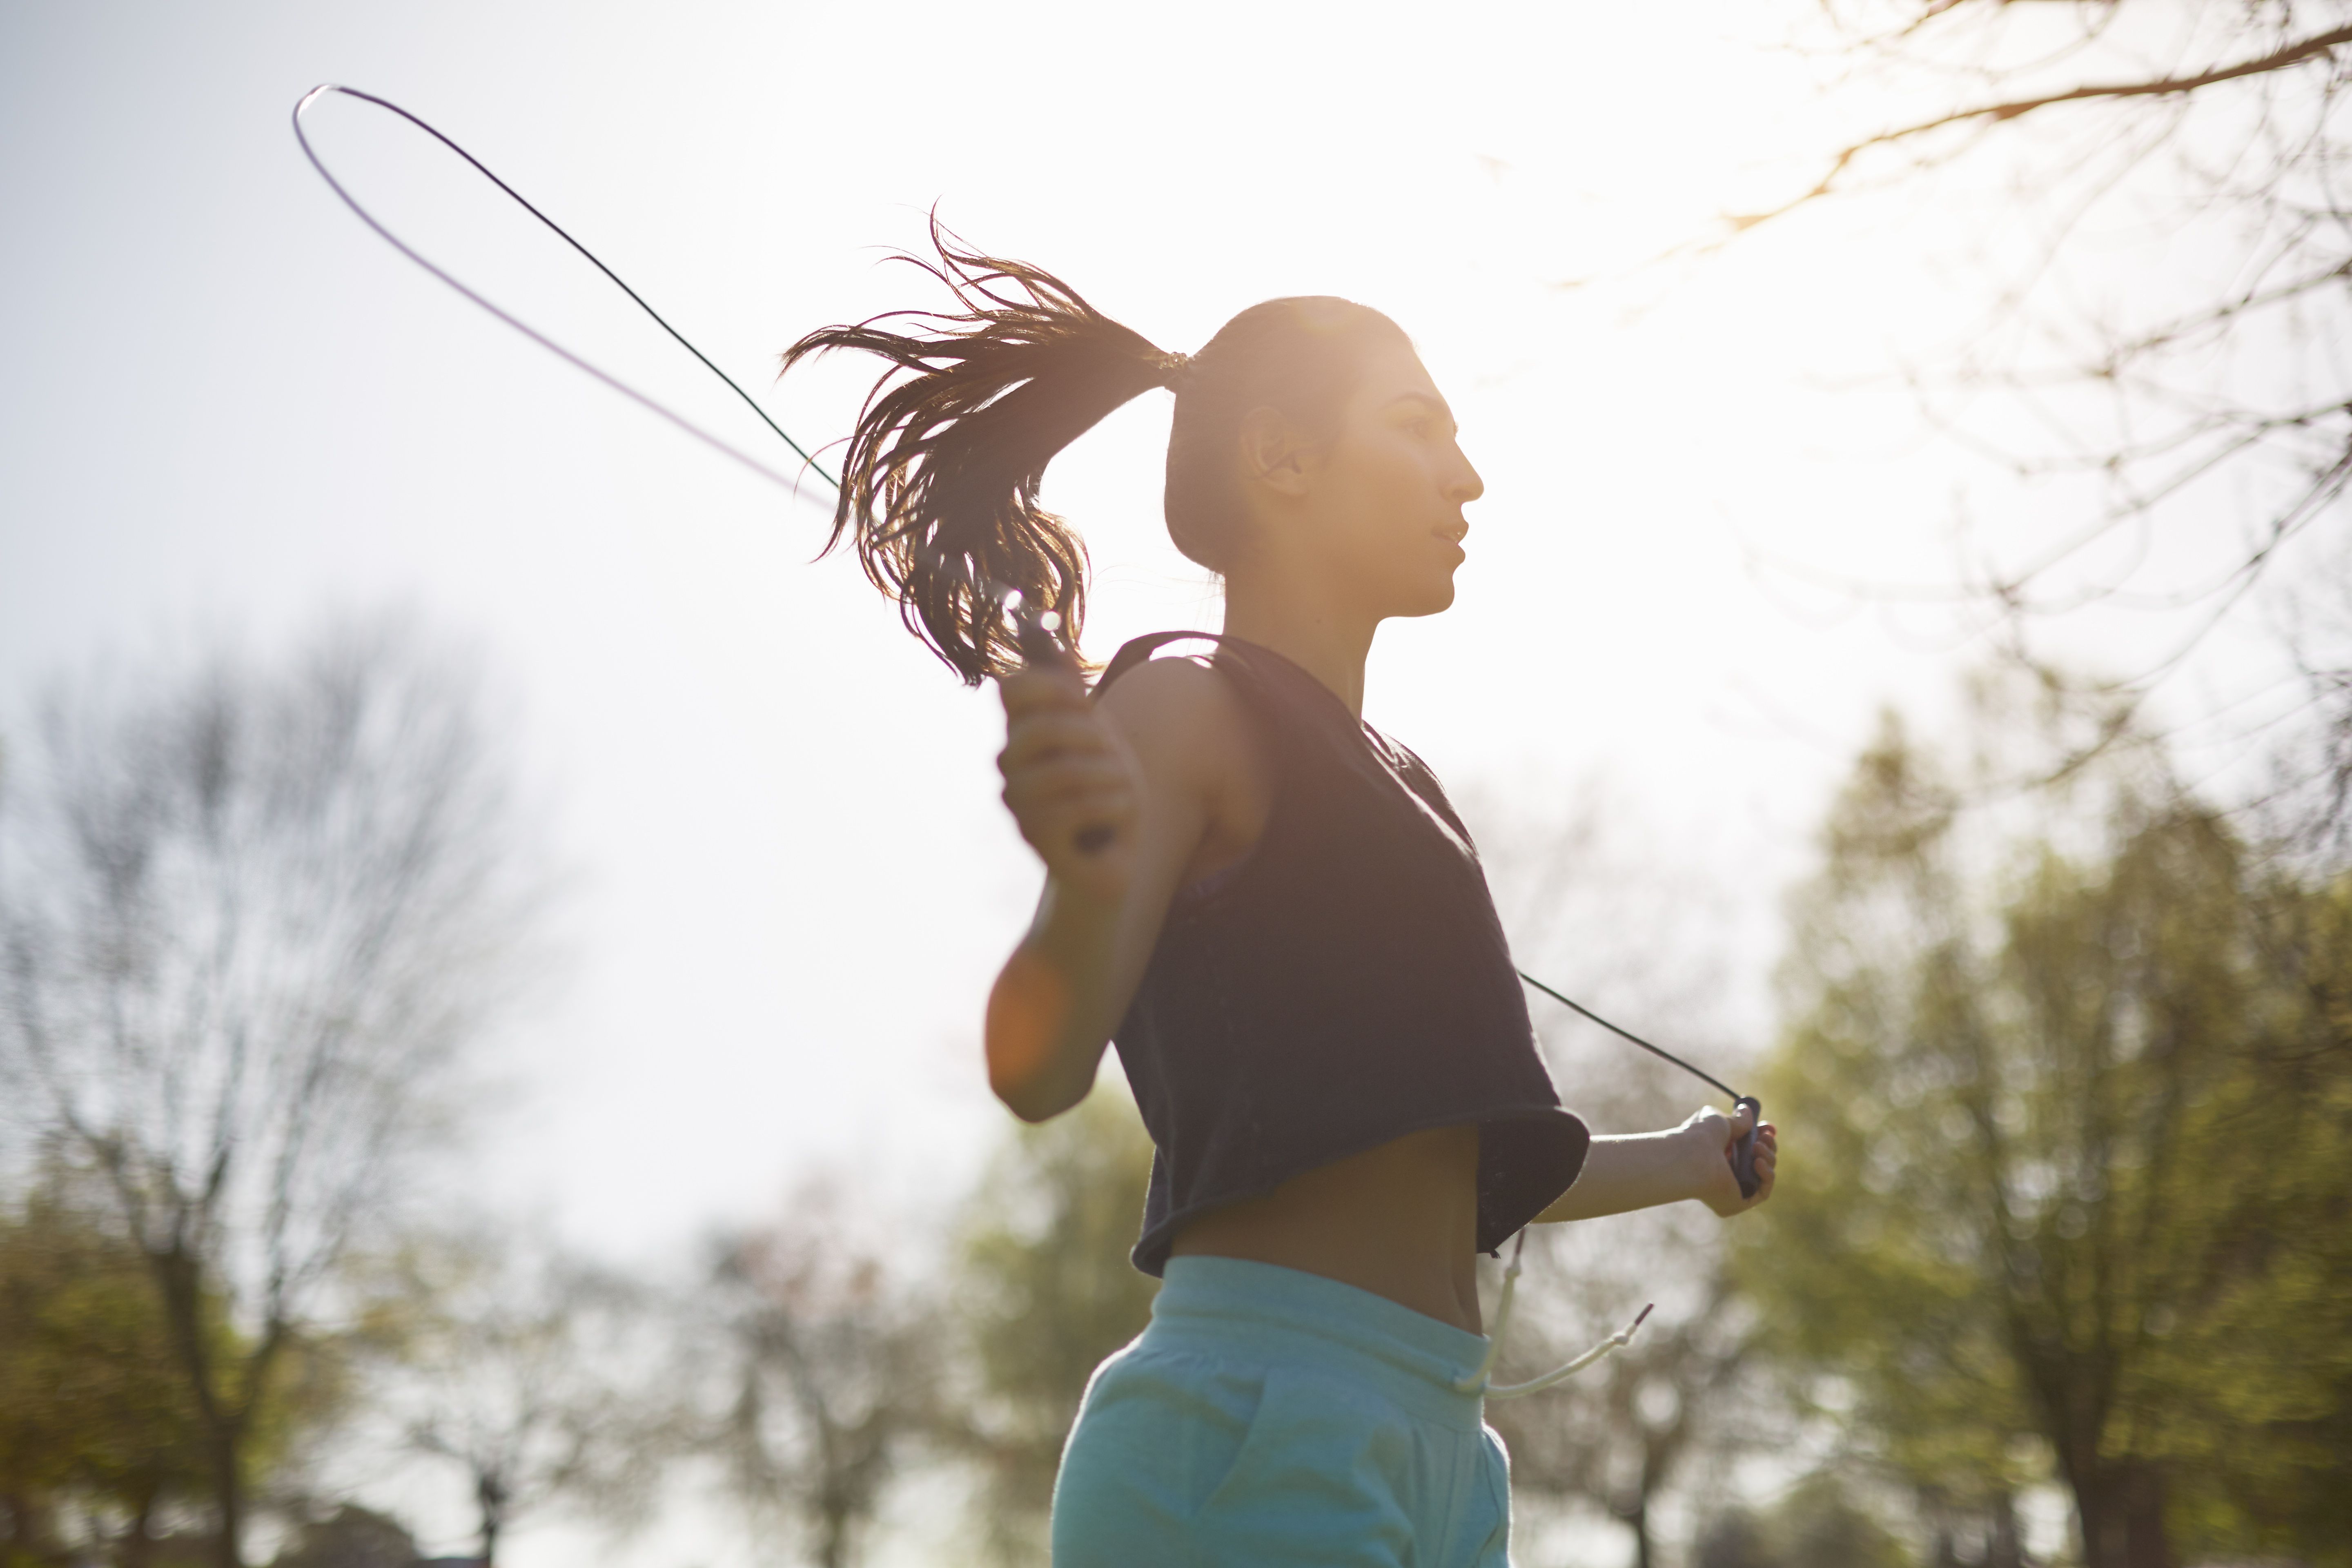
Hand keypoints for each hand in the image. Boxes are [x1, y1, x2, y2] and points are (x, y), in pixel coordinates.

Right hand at [995, 658, 1139, 907]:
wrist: (1111, 861)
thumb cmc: (1105, 795)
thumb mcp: (1099, 737)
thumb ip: (1070, 694)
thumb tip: (1042, 628)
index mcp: (1021, 735)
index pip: (1012, 688)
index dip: (1053, 687)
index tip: (1085, 704)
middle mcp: (1009, 767)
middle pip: (1044, 727)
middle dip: (1095, 739)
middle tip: (1116, 759)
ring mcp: (1018, 804)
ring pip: (1070, 770)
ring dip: (1113, 778)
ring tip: (1121, 793)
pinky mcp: (1036, 838)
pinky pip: (1081, 806)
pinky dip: (1114, 807)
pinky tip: (1118, 818)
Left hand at [1679, 1102, 1777, 1216]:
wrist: (1691, 1156)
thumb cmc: (1700, 1135)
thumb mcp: (1720, 1120)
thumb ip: (1736, 1119)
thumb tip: (1746, 1110)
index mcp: (1717, 1154)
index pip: (1745, 1149)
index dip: (1761, 1137)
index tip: (1769, 1127)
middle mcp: (1723, 1174)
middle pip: (1758, 1161)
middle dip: (1767, 1146)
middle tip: (1765, 1136)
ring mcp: (1731, 1190)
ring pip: (1763, 1176)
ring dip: (1768, 1157)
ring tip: (1757, 1146)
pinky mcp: (1738, 1203)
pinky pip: (1762, 1192)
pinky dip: (1767, 1175)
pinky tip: (1758, 1162)